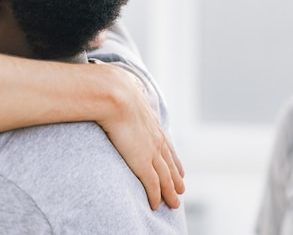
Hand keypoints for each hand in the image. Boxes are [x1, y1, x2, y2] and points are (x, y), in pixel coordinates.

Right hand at [94, 63, 184, 209]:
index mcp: (150, 123)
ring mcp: (151, 151)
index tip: (178, 168)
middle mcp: (155, 138)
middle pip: (169, 163)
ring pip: (165, 178)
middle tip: (182, 189)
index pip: (165, 145)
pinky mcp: (143, 163)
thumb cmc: (112, 90)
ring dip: (171, 191)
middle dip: (176, 177)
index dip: (172, 158)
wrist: (114, 95)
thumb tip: (110, 88)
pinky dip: (156, 196)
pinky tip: (156, 205)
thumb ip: (120, 95)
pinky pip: (152, 185)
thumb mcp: (122, 93)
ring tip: (174, 202)